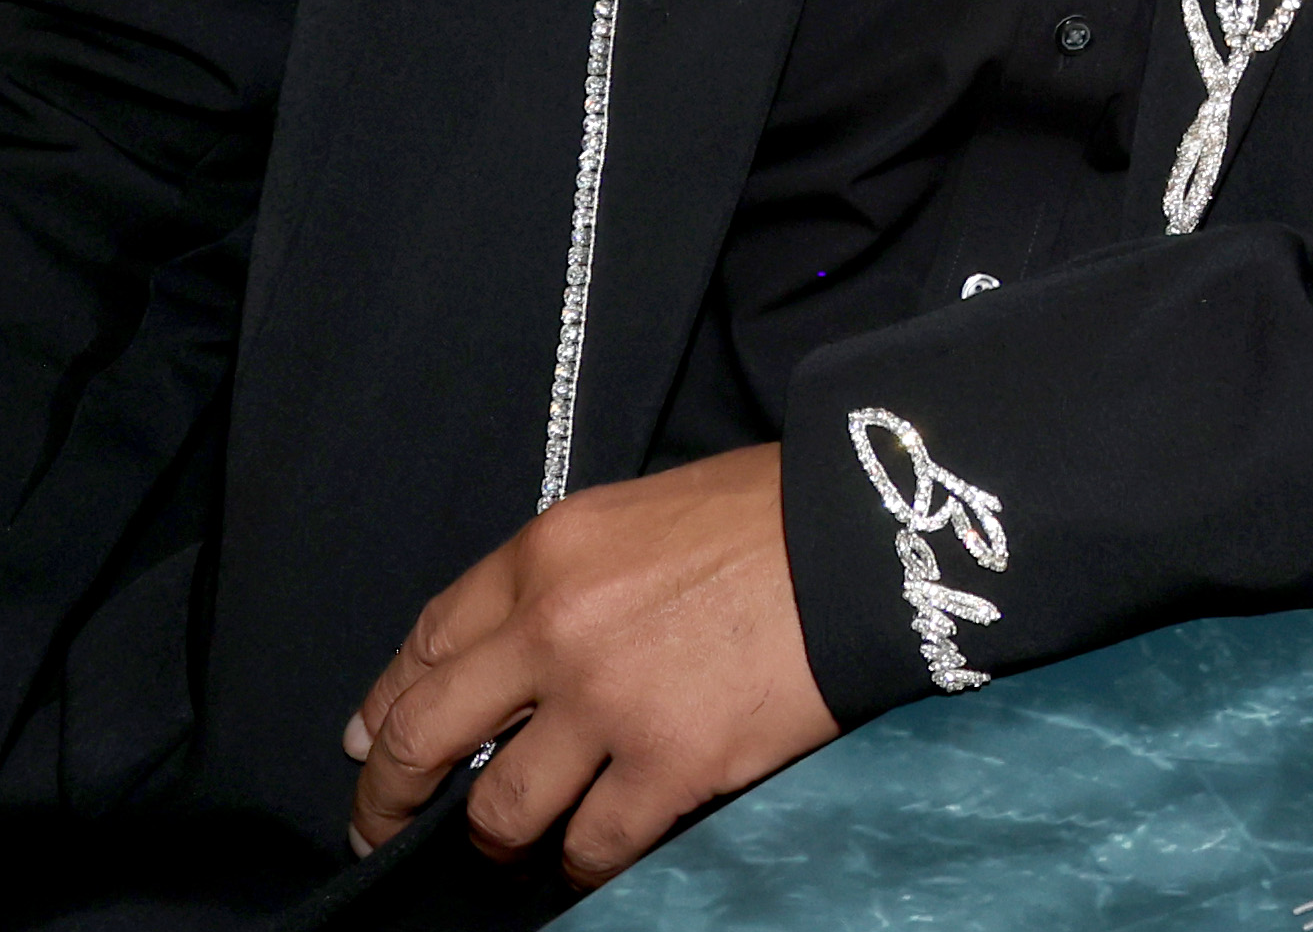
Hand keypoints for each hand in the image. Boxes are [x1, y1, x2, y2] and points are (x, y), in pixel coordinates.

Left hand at [344, 444, 834, 883]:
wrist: (873, 536)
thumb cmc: (770, 516)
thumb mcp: (640, 516)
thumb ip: (560, 581)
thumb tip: (492, 657)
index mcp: (547, 553)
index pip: (426, 643)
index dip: (387, 707)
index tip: (375, 746)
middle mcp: (557, 629)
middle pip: (424, 736)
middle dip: (389, 797)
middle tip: (388, 827)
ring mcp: (610, 703)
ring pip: (499, 811)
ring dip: (499, 838)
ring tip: (520, 843)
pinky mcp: (672, 764)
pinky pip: (592, 845)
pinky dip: (586, 859)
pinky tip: (599, 848)